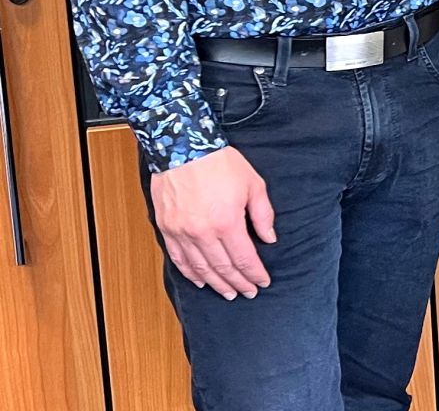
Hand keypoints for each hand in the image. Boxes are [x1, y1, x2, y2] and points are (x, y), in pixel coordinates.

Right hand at [148, 146, 274, 299]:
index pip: (244, 259)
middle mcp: (203, 232)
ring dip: (215, 283)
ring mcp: (182, 233)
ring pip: (200, 268)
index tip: (262, 282)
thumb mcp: (253, 184)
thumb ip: (263, 214)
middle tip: (247, 293)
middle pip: (223, 268)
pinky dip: (189, 273)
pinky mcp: (167, 229)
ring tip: (227, 293)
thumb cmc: (220, 163)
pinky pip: (178, 259)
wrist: (183, 147)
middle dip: (238, 283)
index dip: (254, 274)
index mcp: (227, 222)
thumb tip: (269, 238)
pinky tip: (199, 280)